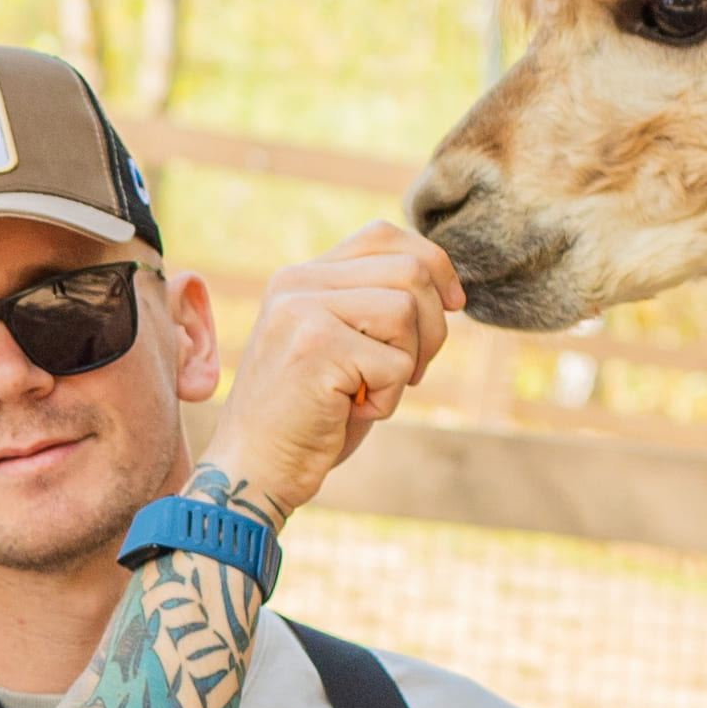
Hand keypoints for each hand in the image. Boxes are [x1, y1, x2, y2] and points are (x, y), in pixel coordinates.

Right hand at [204, 221, 463, 519]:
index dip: (433, 264)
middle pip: (409, 270)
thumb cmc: (306, 419)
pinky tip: (350, 413)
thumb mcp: (338, 348)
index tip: (454, 306)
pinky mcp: (315, 348)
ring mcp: (301, 311)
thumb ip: (371, 307)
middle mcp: (295, 284)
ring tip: (368, 393)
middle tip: (410, 372)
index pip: (382, 235)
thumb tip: (447, 288)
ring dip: (408, 364)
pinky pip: (396, 364)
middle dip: (433, 326)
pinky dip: (388, 400)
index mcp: (299, 278)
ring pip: (406, 311)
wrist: (253, 472)